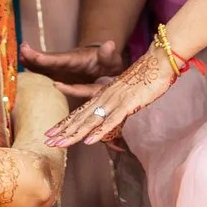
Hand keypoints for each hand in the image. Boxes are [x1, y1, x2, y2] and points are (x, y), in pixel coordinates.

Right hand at [19, 38, 125, 85]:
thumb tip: (110, 44)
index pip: (60, 59)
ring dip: (30, 64)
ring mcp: (60, 69)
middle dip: (34, 58)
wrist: (104, 64)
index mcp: (76, 59)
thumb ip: (108, 54)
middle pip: (47, 61)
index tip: (32, 54)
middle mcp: (65, 63)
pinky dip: (33, 72)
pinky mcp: (58, 75)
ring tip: (17, 60)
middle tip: (20, 51)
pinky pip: (44, 74)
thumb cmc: (108, 62)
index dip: (46, 58)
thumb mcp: (112, 59)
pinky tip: (20, 72)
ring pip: (42, 67)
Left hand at [46, 42, 175, 145]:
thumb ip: (118, 109)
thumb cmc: (146, 79)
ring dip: (74, 134)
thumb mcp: (127, 95)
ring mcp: (115, 101)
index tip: (49, 134)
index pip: (79, 112)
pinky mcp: (127, 104)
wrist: (159, 61)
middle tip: (47, 142)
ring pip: (90, 120)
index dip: (64, 124)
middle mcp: (104, 98)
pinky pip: (111, 120)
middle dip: (63, 131)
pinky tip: (88, 142)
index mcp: (102, 96)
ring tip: (59, 144)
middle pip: (80, 117)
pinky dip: (99, 132)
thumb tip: (111, 122)